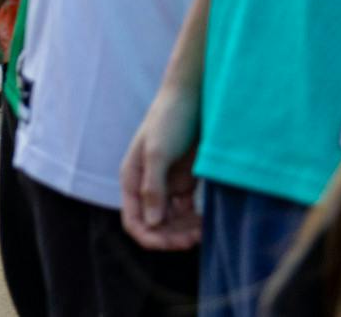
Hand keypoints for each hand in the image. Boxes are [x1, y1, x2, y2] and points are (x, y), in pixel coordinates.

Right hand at [121, 83, 202, 250]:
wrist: (192, 97)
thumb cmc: (170, 120)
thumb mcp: (158, 152)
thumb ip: (153, 187)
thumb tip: (152, 222)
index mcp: (132, 179)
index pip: (134, 220)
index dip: (152, 237)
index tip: (176, 243)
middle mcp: (147, 185)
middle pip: (154, 225)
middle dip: (173, 236)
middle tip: (196, 238)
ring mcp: (166, 185)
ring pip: (172, 222)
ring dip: (185, 230)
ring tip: (204, 230)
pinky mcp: (184, 182)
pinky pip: (187, 212)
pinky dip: (196, 221)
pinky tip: (208, 222)